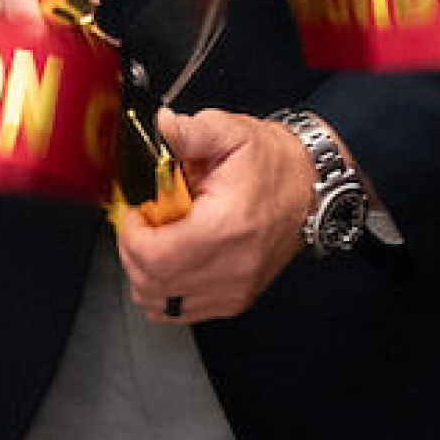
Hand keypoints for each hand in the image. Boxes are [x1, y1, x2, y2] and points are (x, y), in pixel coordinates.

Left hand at [113, 107, 315, 322]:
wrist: (308, 186)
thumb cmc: (272, 163)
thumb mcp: (230, 132)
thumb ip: (189, 132)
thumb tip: (160, 127)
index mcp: (226, 226)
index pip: (155, 257)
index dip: (131, 235)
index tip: (135, 212)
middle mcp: (232, 266)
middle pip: (151, 284)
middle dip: (133, 251)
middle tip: (144, 222)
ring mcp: (234, 289)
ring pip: (160, 304)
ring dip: (144, 273)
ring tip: (158, 240)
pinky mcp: (234, 300)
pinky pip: (179, 311)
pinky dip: (163, 290)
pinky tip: (171, 260)